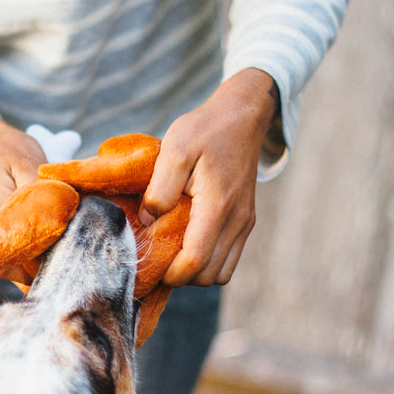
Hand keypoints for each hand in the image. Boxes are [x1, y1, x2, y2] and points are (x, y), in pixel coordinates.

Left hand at [139, 68, 279, 286]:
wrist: (242, 117)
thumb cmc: (205, 130)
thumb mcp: (174, 149)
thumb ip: (159, 189)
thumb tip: (147, 221)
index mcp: (218, 206)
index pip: (197, 261)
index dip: (172, 274)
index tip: (152, 264)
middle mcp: (237, 220)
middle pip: (210, 275)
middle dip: (182, 276)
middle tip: (158, 258)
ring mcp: (244, 223)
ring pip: (222, 272)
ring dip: (197, 271)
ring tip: (173, 253)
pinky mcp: (246, 221)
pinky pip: (229, 259)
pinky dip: (209, 262)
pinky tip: (189, 243)